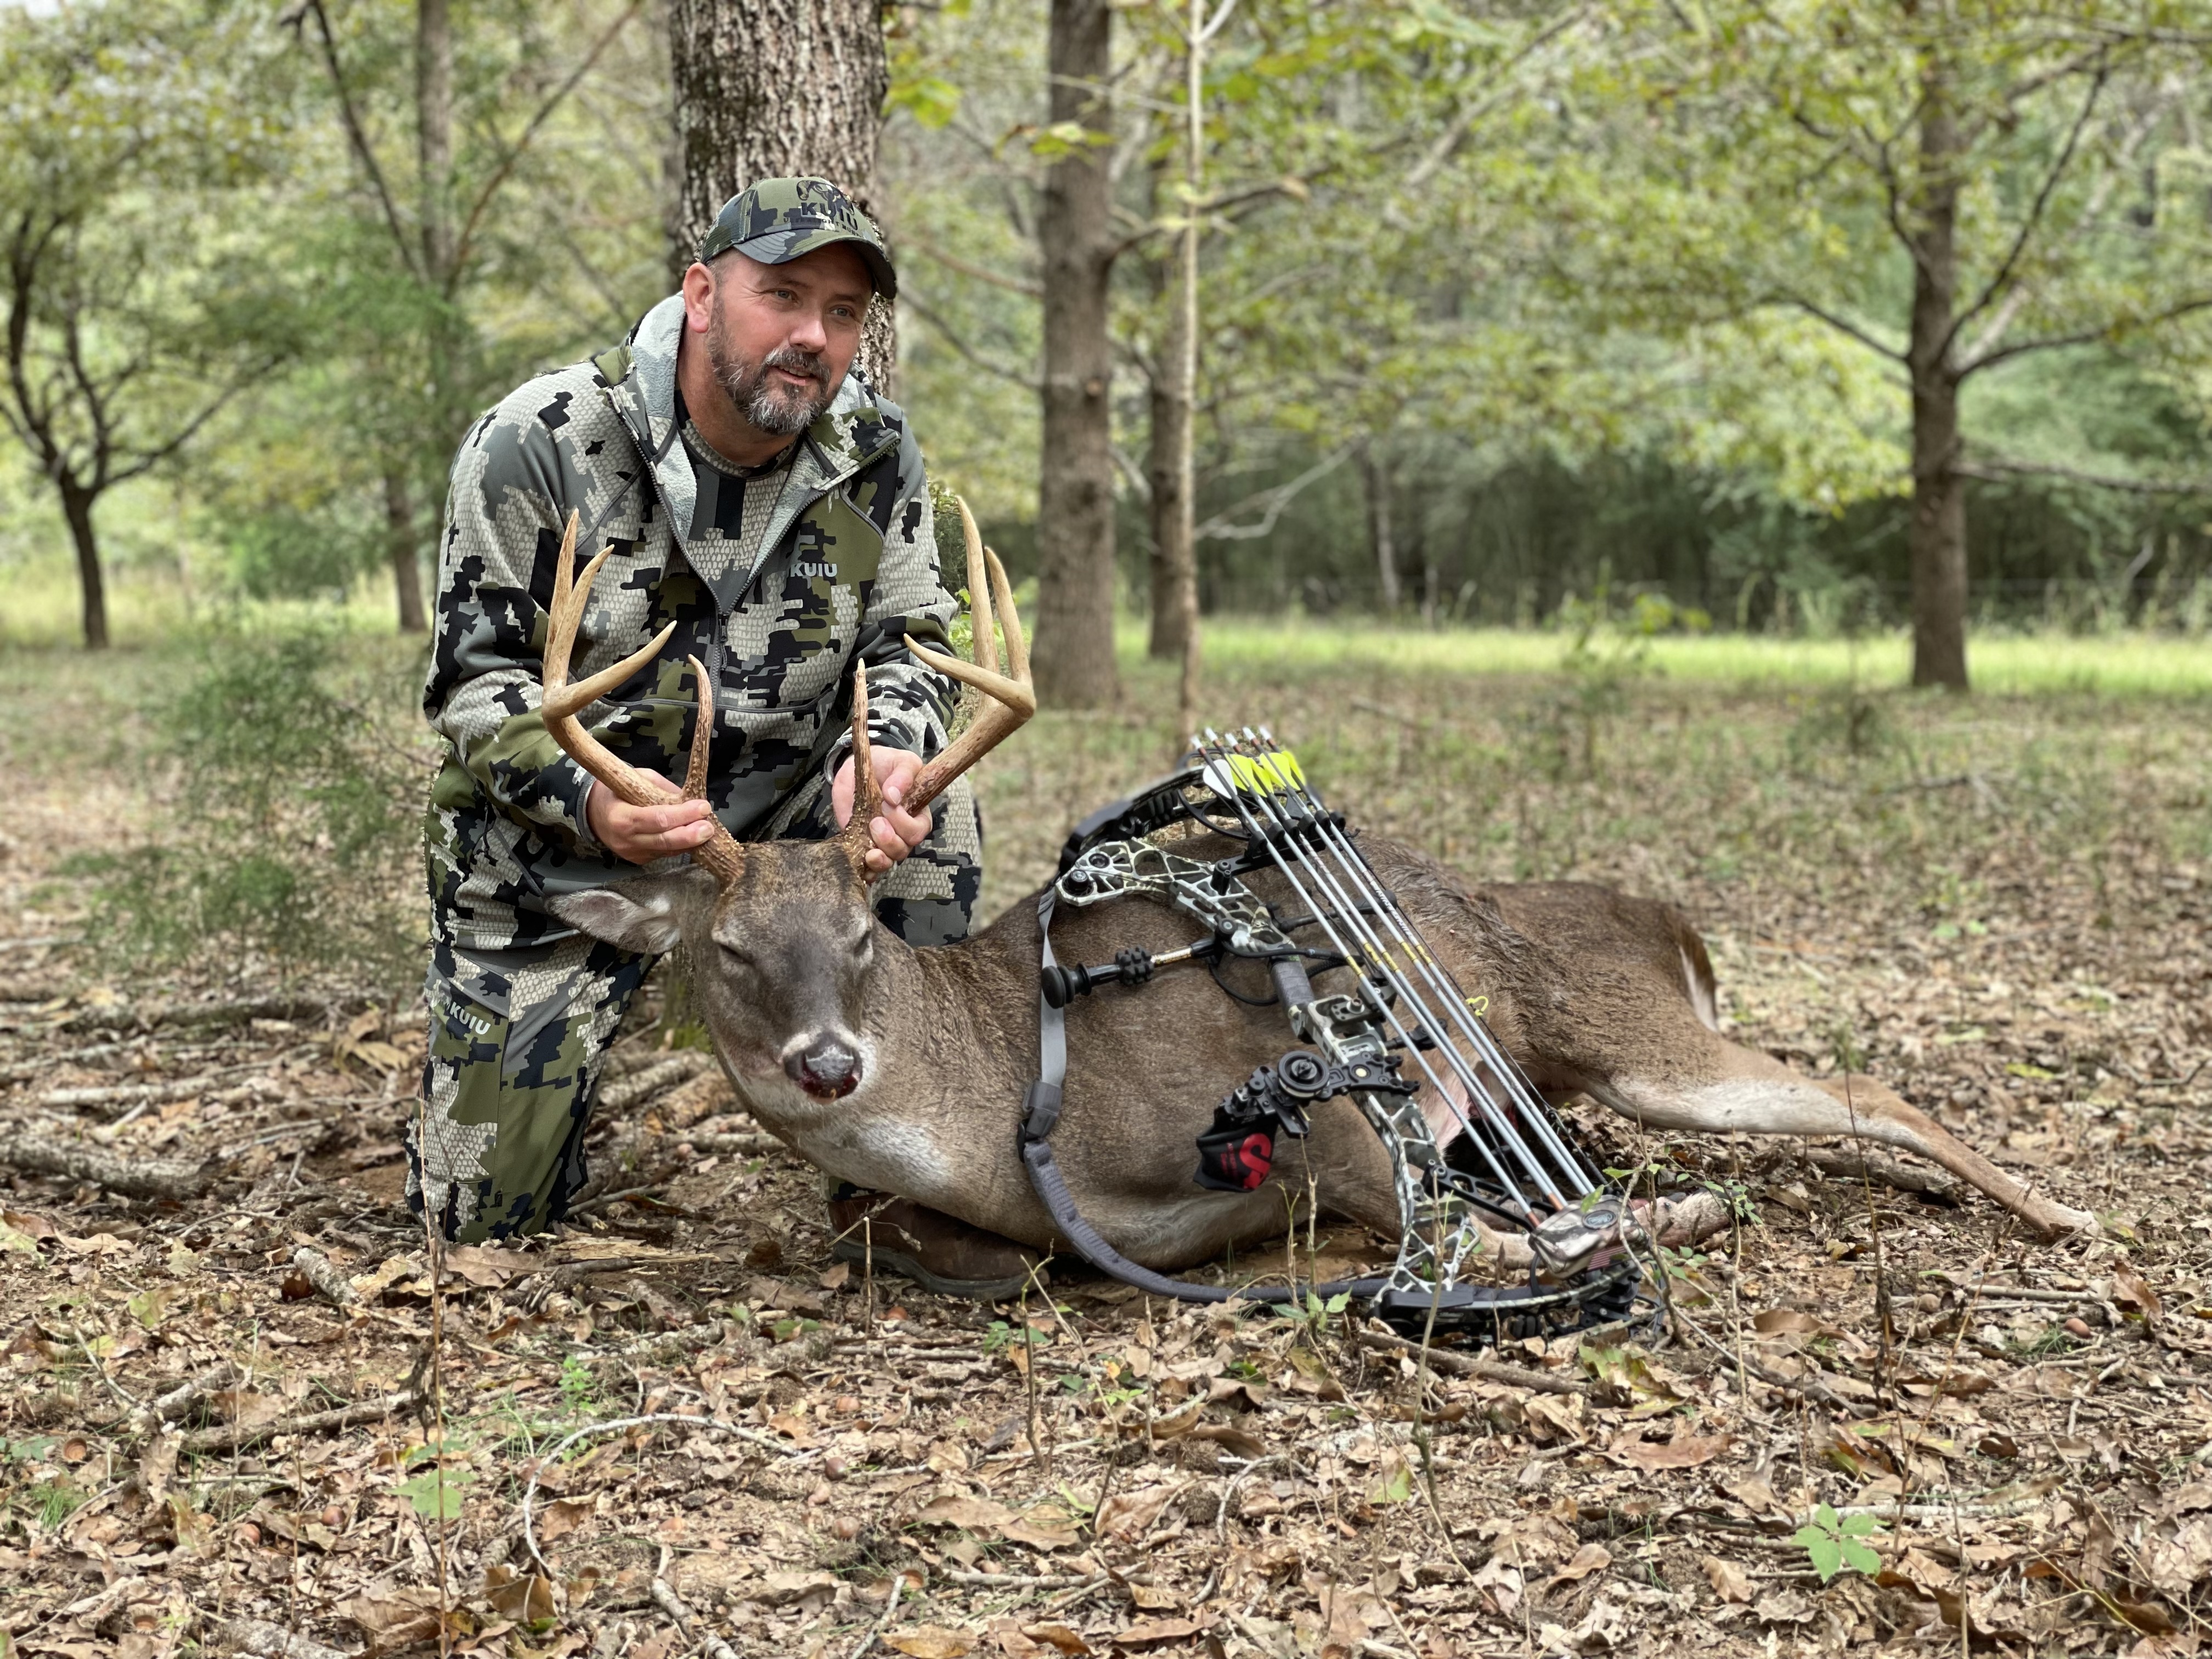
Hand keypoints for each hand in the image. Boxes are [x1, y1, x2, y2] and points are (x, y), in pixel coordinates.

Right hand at [586, 770, 719, 864]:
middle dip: (690, 835)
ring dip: (690, 842)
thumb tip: (690, 798)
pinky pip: (664, 854)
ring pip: (667, 851)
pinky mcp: (639, 860)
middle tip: (709, 828)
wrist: (592, 813)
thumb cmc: (615, 792)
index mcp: (622, 817)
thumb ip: (662, 789)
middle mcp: (626, 840)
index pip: (657, 819)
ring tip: (707, 832)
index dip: (682, 815)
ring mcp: (633, 853)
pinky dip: (680, 846)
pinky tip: (692, 837)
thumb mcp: (636, 779)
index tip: (703, 807)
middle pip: (664, 841)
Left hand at [832, 747, 931, 874]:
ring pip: (888, 861)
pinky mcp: (864, 845)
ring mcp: (882, 841)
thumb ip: (903, 774)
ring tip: (868, 847)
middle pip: (904, 849)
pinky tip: (861, 862)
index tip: (887, 804)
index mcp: (916, 814)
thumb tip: (894, 794)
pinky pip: (869, 868)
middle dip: (889, 839)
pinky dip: (866, 870)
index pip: (919, 830)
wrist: (858, 769)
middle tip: (875, 821)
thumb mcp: (899, 760)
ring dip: (879, 858)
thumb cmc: (885, 765)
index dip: (904, 823)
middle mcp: (902, 832)